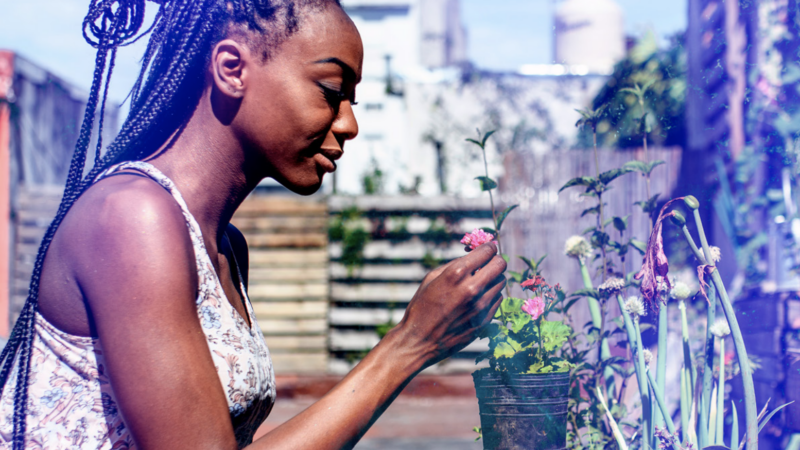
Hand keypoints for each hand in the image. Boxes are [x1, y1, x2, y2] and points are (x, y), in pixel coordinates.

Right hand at [392, 242, 506, 367]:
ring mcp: (480, 307)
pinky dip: (491, 295)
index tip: (487, 248)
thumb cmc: (421, 307)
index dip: (488, 247)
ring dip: (493, 279)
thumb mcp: (431, 278)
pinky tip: (478, 298)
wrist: (419, 341)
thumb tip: (474, 256)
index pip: (487, 252)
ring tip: (480, 282)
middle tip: (489, 263)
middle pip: (500, 265)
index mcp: (456, 274)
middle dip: (495, 260)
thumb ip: (454, 265)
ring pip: (501, 282)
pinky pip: (497, 300)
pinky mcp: (484, 321)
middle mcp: (471, 289)